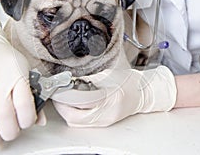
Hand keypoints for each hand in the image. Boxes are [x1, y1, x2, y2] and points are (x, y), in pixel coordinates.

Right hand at [0, 11, 40, 151]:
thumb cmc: (3, 56)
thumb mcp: (24, 70)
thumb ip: (32, 95)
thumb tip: (39, 120)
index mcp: (16, 74)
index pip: (24, 105)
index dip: (26, 121)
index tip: (25, 124)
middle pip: (4, 115)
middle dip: (9, 133)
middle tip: (9, 136)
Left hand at [52, 66, 176, 126]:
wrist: (142, 93)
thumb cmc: (128, 82)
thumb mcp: (107, 75)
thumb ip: (88, 79)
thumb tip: (70, 80)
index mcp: (109, 98)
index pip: (80, 101)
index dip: (65, 96)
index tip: (58, 88)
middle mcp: (107, 114)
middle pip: (75, 118)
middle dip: (61, 107)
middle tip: (57, 95)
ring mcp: (105, 121)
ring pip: (77, 123)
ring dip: (66, 111)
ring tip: (63, 99)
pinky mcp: (103, 123)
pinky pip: (83, 123)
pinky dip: (74, 115)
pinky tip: (73, 105)